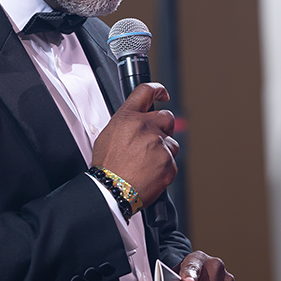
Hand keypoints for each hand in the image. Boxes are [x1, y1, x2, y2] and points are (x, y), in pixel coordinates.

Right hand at [90, 83, 177, 206]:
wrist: (112, 190)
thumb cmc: (107, 167)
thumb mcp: (107, 136)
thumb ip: (126, 124)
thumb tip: (135, 123)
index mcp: (128, 118)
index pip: (146, 92)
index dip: (158, 90)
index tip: (163, 94)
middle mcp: (145, 127)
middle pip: (167, 117)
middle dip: (164, 128)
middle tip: (154, 142)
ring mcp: (159, 144)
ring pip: (172, 143)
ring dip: (164, 151)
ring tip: (146, 164)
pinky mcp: (168, 162)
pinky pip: (172, 162)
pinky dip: (164, 169)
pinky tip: (150, 174)